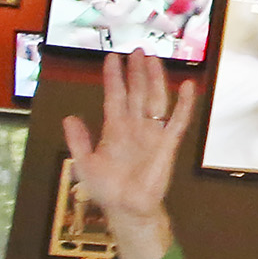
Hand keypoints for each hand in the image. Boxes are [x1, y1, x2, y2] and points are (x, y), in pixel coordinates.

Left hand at [61, 52, 193, 258]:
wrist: (127, 209)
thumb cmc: (107, 189)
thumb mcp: (84, 163)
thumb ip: (78, 140)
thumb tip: (70, 117)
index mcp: (114, 128)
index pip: (115, 96)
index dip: (113, 77)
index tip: (112, 57)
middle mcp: (135, 126)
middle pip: (137, 92)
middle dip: (136, 71)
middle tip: (137, 50)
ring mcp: (152, 133)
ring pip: (156, 100)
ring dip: (155, 79)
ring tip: (154, 59)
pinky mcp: (168, 144)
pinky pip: (178, 121)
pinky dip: (184, 104)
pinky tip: (187, 87)